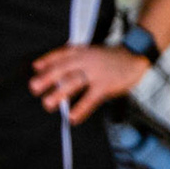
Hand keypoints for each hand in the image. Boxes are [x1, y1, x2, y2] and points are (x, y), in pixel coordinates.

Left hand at [30, 43, 150, 124]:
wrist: (135, 54)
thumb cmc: (109, 57)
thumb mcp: (89, 51)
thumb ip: (71, 57)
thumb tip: (43, 66)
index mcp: (81, 51)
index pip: (61, 54)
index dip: (47, 61)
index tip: (35, 68)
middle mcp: (86, 60)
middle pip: (63, 69)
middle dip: (47, 78)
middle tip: (34, 88)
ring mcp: (96, 73)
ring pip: (73, 83)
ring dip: (59, 94)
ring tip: (47, 104)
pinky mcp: (105, 85)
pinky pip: (90, 99)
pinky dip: (80, 109)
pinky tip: (72, 117)